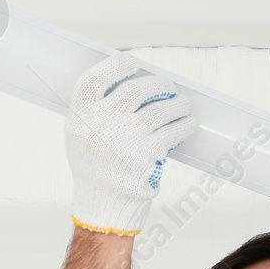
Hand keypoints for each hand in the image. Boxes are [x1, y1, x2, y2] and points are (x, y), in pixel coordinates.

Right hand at [66, 53, 195, 235]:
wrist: (103, 205)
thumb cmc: (95, 168)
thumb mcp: (81, 137)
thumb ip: (98, 112)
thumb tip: (133, 83)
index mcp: (80, 118)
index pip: (94, 79)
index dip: (116, 65)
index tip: (133, 63)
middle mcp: (101, 125)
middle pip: (135, 90)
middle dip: (157, 85)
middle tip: (167, 87)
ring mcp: (126, 139)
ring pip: (161, 108)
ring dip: (178, 102)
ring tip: (184, 103)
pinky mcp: (148, 154)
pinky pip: (174, 130)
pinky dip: (185, 124)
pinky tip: (189, 122)